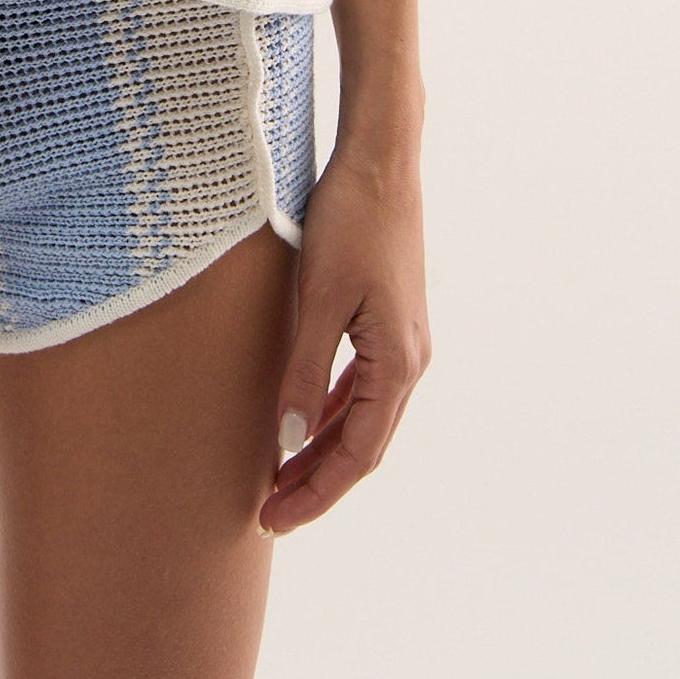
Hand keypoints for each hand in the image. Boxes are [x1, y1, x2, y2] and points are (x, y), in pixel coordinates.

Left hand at [260, 131, 429, 534]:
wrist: (380, 160)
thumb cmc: (349, 221)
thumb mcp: (317, 297)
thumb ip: (303, 371)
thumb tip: (288, 442)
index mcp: (399, 363)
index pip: (358, 455)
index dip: (316, 493)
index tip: (272, 518)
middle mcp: (411, 361)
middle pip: (364, 445)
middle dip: (317, 483)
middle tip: (268, 513)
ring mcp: (405, 341)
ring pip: (363, 417)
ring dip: (324, 450)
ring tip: (281, 478)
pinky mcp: (390, 320)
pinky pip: (363, 385)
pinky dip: (333, 410)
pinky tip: (305, 419)